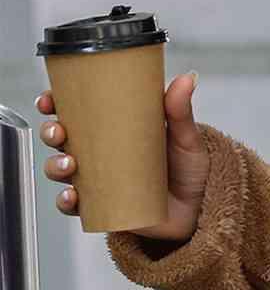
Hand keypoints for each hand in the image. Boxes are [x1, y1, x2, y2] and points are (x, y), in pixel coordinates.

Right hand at [35, 73, 210, 241]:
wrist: (199, 210)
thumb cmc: (188, 171)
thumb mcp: (185, 138)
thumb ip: (181, 111)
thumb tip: (187, 79)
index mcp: (113, 128)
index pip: (75, 111)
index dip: (54, 103)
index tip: (50, 99)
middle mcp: (99, 153)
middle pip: (60, 138)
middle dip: (50, 132)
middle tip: (59, 132)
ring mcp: (98, 180)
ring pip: (60, 170)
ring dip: (54, 165)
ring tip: (70, 164)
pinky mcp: (101, 207)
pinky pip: (74, 205)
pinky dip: (65, 201)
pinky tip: (72, 196)